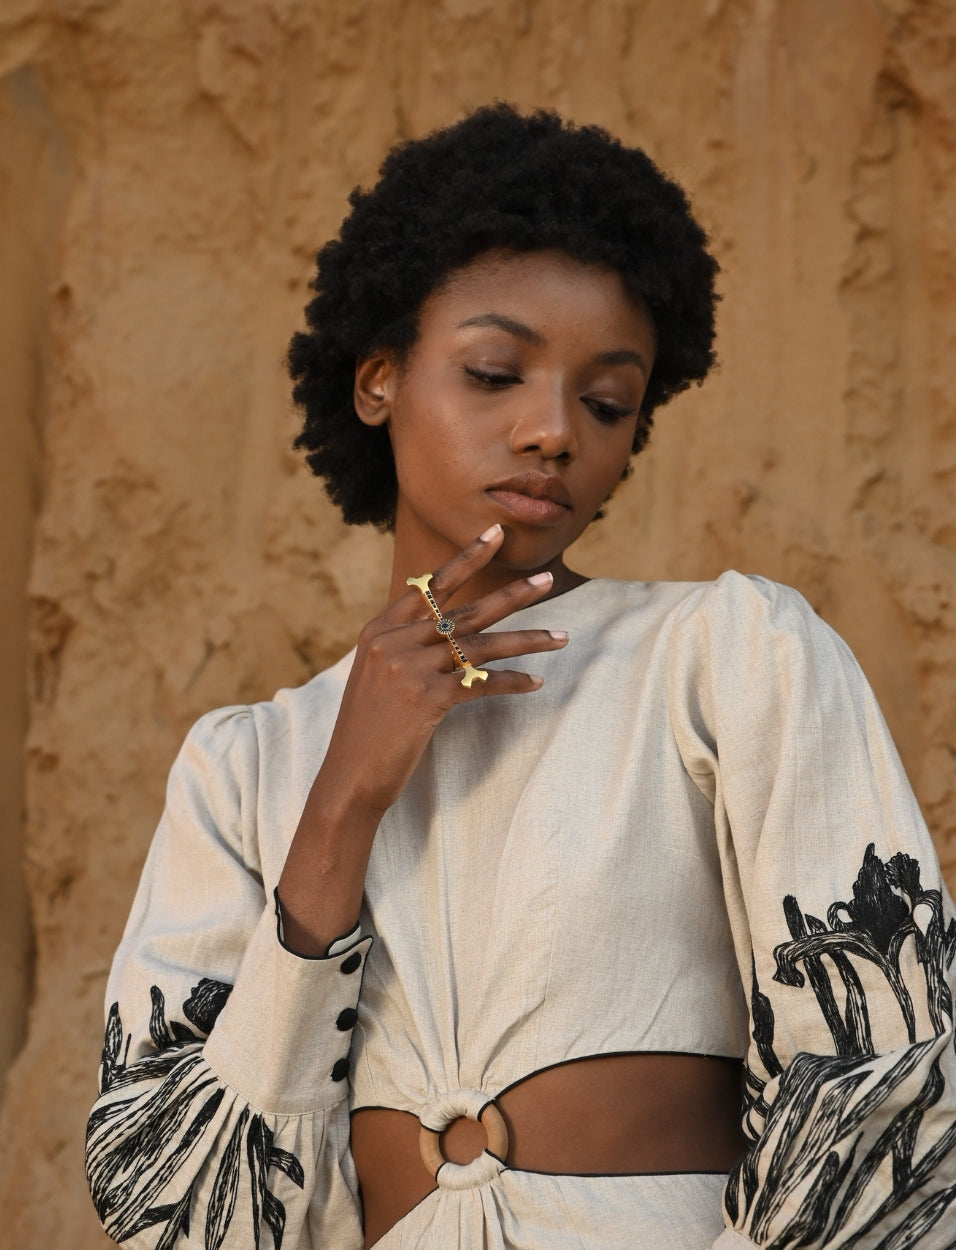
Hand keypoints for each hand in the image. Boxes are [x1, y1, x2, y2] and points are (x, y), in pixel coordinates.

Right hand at [277, 524, 568, 951]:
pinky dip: (512, 681)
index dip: (466, 558)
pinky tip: (534, 682)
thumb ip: (405, 646)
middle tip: (547, 579)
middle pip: (463, 610)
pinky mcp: (428, 699)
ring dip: (526, 640)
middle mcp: (393, 641)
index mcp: (379, 630)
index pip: (430, 585)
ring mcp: (409, 668)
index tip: (496, 534)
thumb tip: (446, 629)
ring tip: (561, 635)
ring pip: (481, 645)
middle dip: (511, 594)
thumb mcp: (378, 676)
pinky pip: (482, 682)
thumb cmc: (370, 730)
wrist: (349, 778)